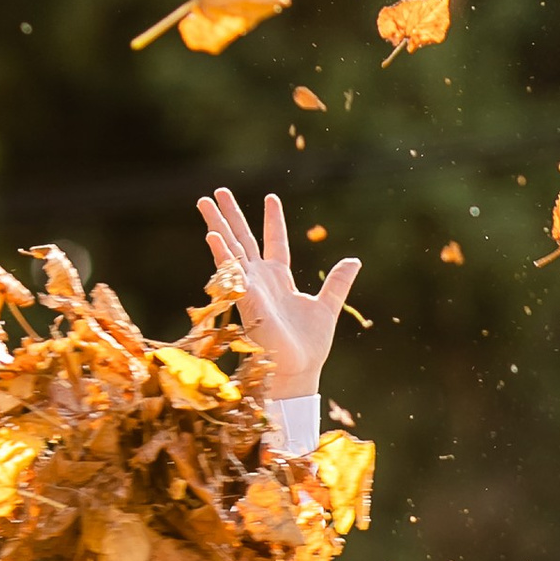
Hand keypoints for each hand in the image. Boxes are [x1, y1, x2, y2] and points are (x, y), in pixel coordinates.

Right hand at [196, 188, 362, 401]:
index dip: (273, 220)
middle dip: (231, 215)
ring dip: (218, 225)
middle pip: (244, 239)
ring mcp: (251, 287)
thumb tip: (354, 261)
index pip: (274, 241)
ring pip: (232, 249)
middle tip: (218, 191)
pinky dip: (222, 253)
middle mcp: (261, 280)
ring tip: (205, 201)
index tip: (271, 198)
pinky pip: (231, 272)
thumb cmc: (310, 344)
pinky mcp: (246, 299)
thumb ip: (338, 283)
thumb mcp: (328, 306)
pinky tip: (212, 234)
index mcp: (280, 279)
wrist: (299, 369)